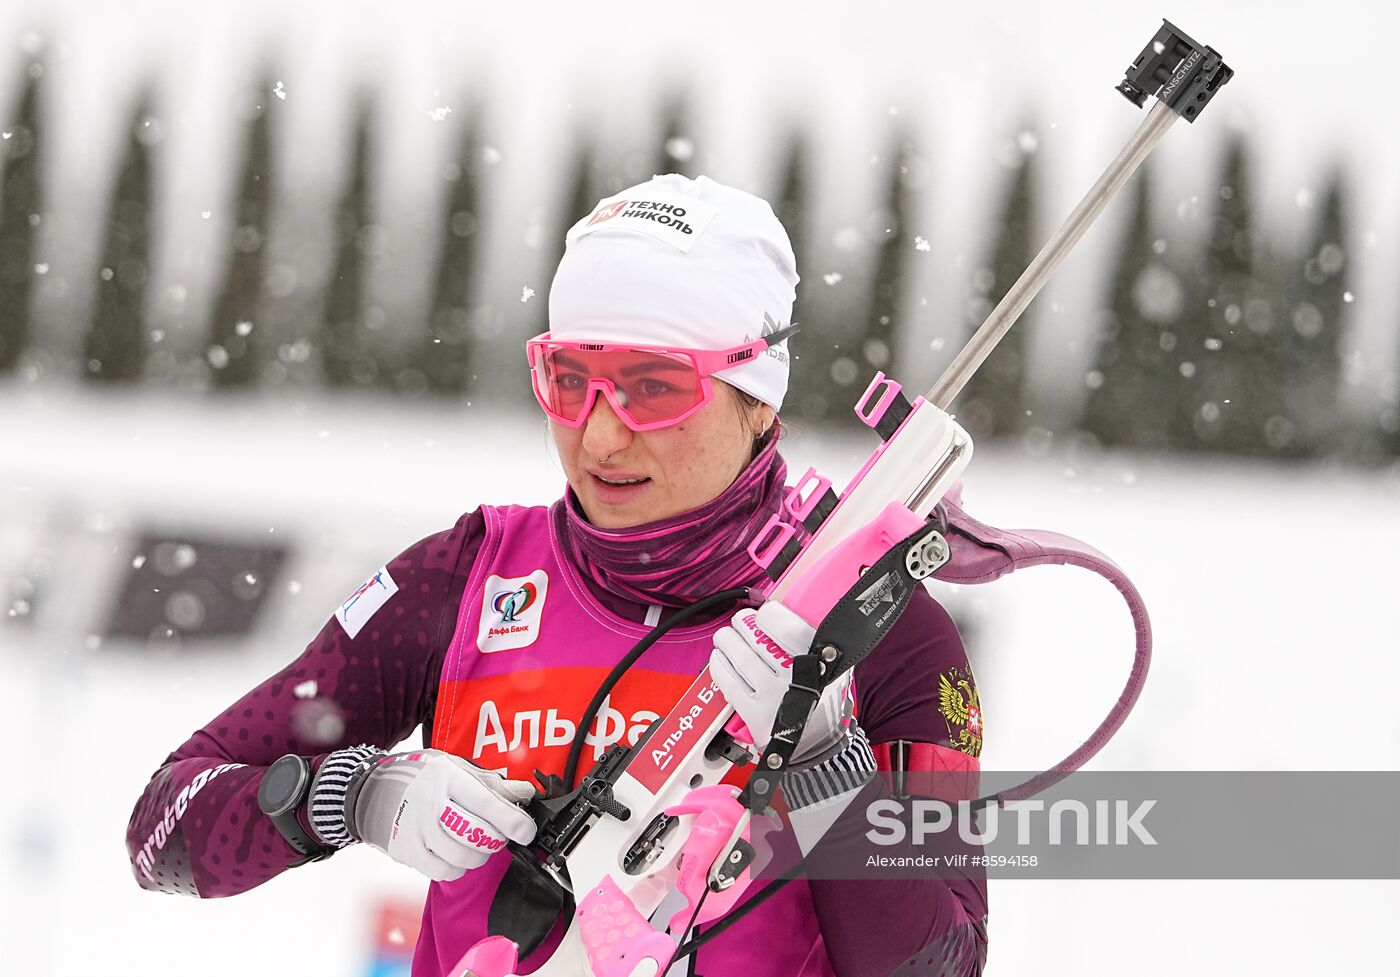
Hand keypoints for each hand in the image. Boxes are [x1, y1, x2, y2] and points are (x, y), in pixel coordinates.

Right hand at [343, 749, 537, 881]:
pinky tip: (455, 855)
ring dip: (479, 856)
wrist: (376, 790)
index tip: (526, 831)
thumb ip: (493, 784)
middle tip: (498, 835)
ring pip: (462, 858)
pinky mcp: (405, 850)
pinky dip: (456, 868)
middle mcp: (429, 801)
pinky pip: (442, 872)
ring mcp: (415, 828)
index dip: (513, 821)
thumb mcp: (458, 770)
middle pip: (477, 834)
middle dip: (497, 839)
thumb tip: (525, 792)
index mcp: (447, 776)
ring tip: (476, 845)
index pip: (487, 802)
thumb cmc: (425, 779)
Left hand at [709, 601, 852, 763]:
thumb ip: (816, 640)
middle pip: (756, 638)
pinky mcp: (755, 714)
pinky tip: (719, 657)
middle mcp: (795, 677)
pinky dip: (719, 665)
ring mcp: (773, 696)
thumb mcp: (834, 665)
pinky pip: (728, 682)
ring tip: (725, 637)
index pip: (784, 625)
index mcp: (818, 659)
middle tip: (740, 621)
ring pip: (739, 657)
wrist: (818, 741)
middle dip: (742, 624)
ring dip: (726, 641)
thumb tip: (786, 608)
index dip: (769, 614)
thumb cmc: (822, 696)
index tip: (764, 613)